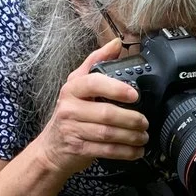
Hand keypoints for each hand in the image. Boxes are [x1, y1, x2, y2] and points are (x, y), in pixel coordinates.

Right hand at [36, 40, 148, 176]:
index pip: (94, 83)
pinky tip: (136, 151)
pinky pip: (106, 150)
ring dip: (131, 136)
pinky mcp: (78, 149)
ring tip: (143, 136)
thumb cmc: (69, 114)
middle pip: (106, 113)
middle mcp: (70, 108)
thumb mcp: (77, 85)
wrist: (50, 148)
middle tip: (145, 121)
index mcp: (72, 89)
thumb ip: (95, 62)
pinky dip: (125, 152)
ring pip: (108, 133)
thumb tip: (116, 43)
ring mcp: (73, 129)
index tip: (134, 95)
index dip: (116, 89)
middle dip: (131, 119)